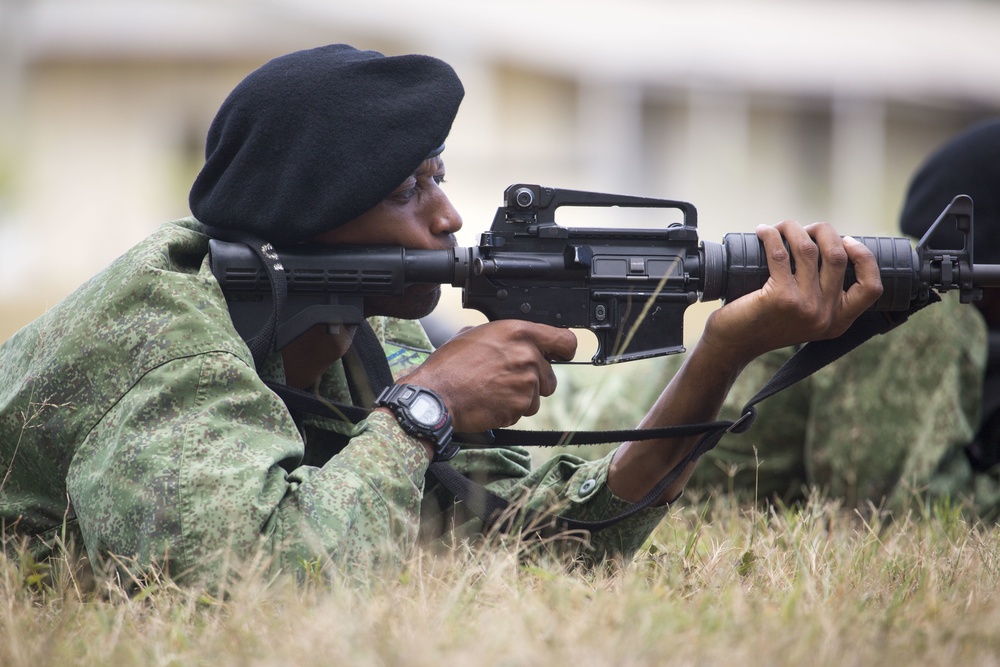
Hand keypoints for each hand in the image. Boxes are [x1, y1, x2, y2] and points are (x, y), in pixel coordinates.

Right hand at [400, 320, 577, 431]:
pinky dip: (510, 410)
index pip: (566, 341)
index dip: (563, 350)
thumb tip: (516, 341)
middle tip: (506, 379)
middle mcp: (528, 357)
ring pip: (537, 396)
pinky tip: (490, 402)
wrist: (436, 395)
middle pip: (550, 375)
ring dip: (521, 397)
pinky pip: (523, 411)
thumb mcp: (475, 334)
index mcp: (519, 333)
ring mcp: (526, 384)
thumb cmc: (449, 365)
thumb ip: (505, 337)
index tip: (558, 356)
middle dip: (533, 380)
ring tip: (494, 391)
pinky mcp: (520, 407)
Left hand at [700, 221, 882, 366]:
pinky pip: (780, 253)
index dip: (865, 258)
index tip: (847, 240)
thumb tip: (829, 246)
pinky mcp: (780, 298)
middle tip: (805, 228)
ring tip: (781, 227)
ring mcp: (805, 307)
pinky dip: (771, 236)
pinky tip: (763, 231)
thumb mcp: (805, 316)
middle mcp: (826, 316)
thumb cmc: (765, 324)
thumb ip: (822, 295)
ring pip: (808, 249)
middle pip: (838, 256)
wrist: (733, 345)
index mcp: (839, 321)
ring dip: (793, 229)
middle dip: (823, 231)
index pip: (872, 288)